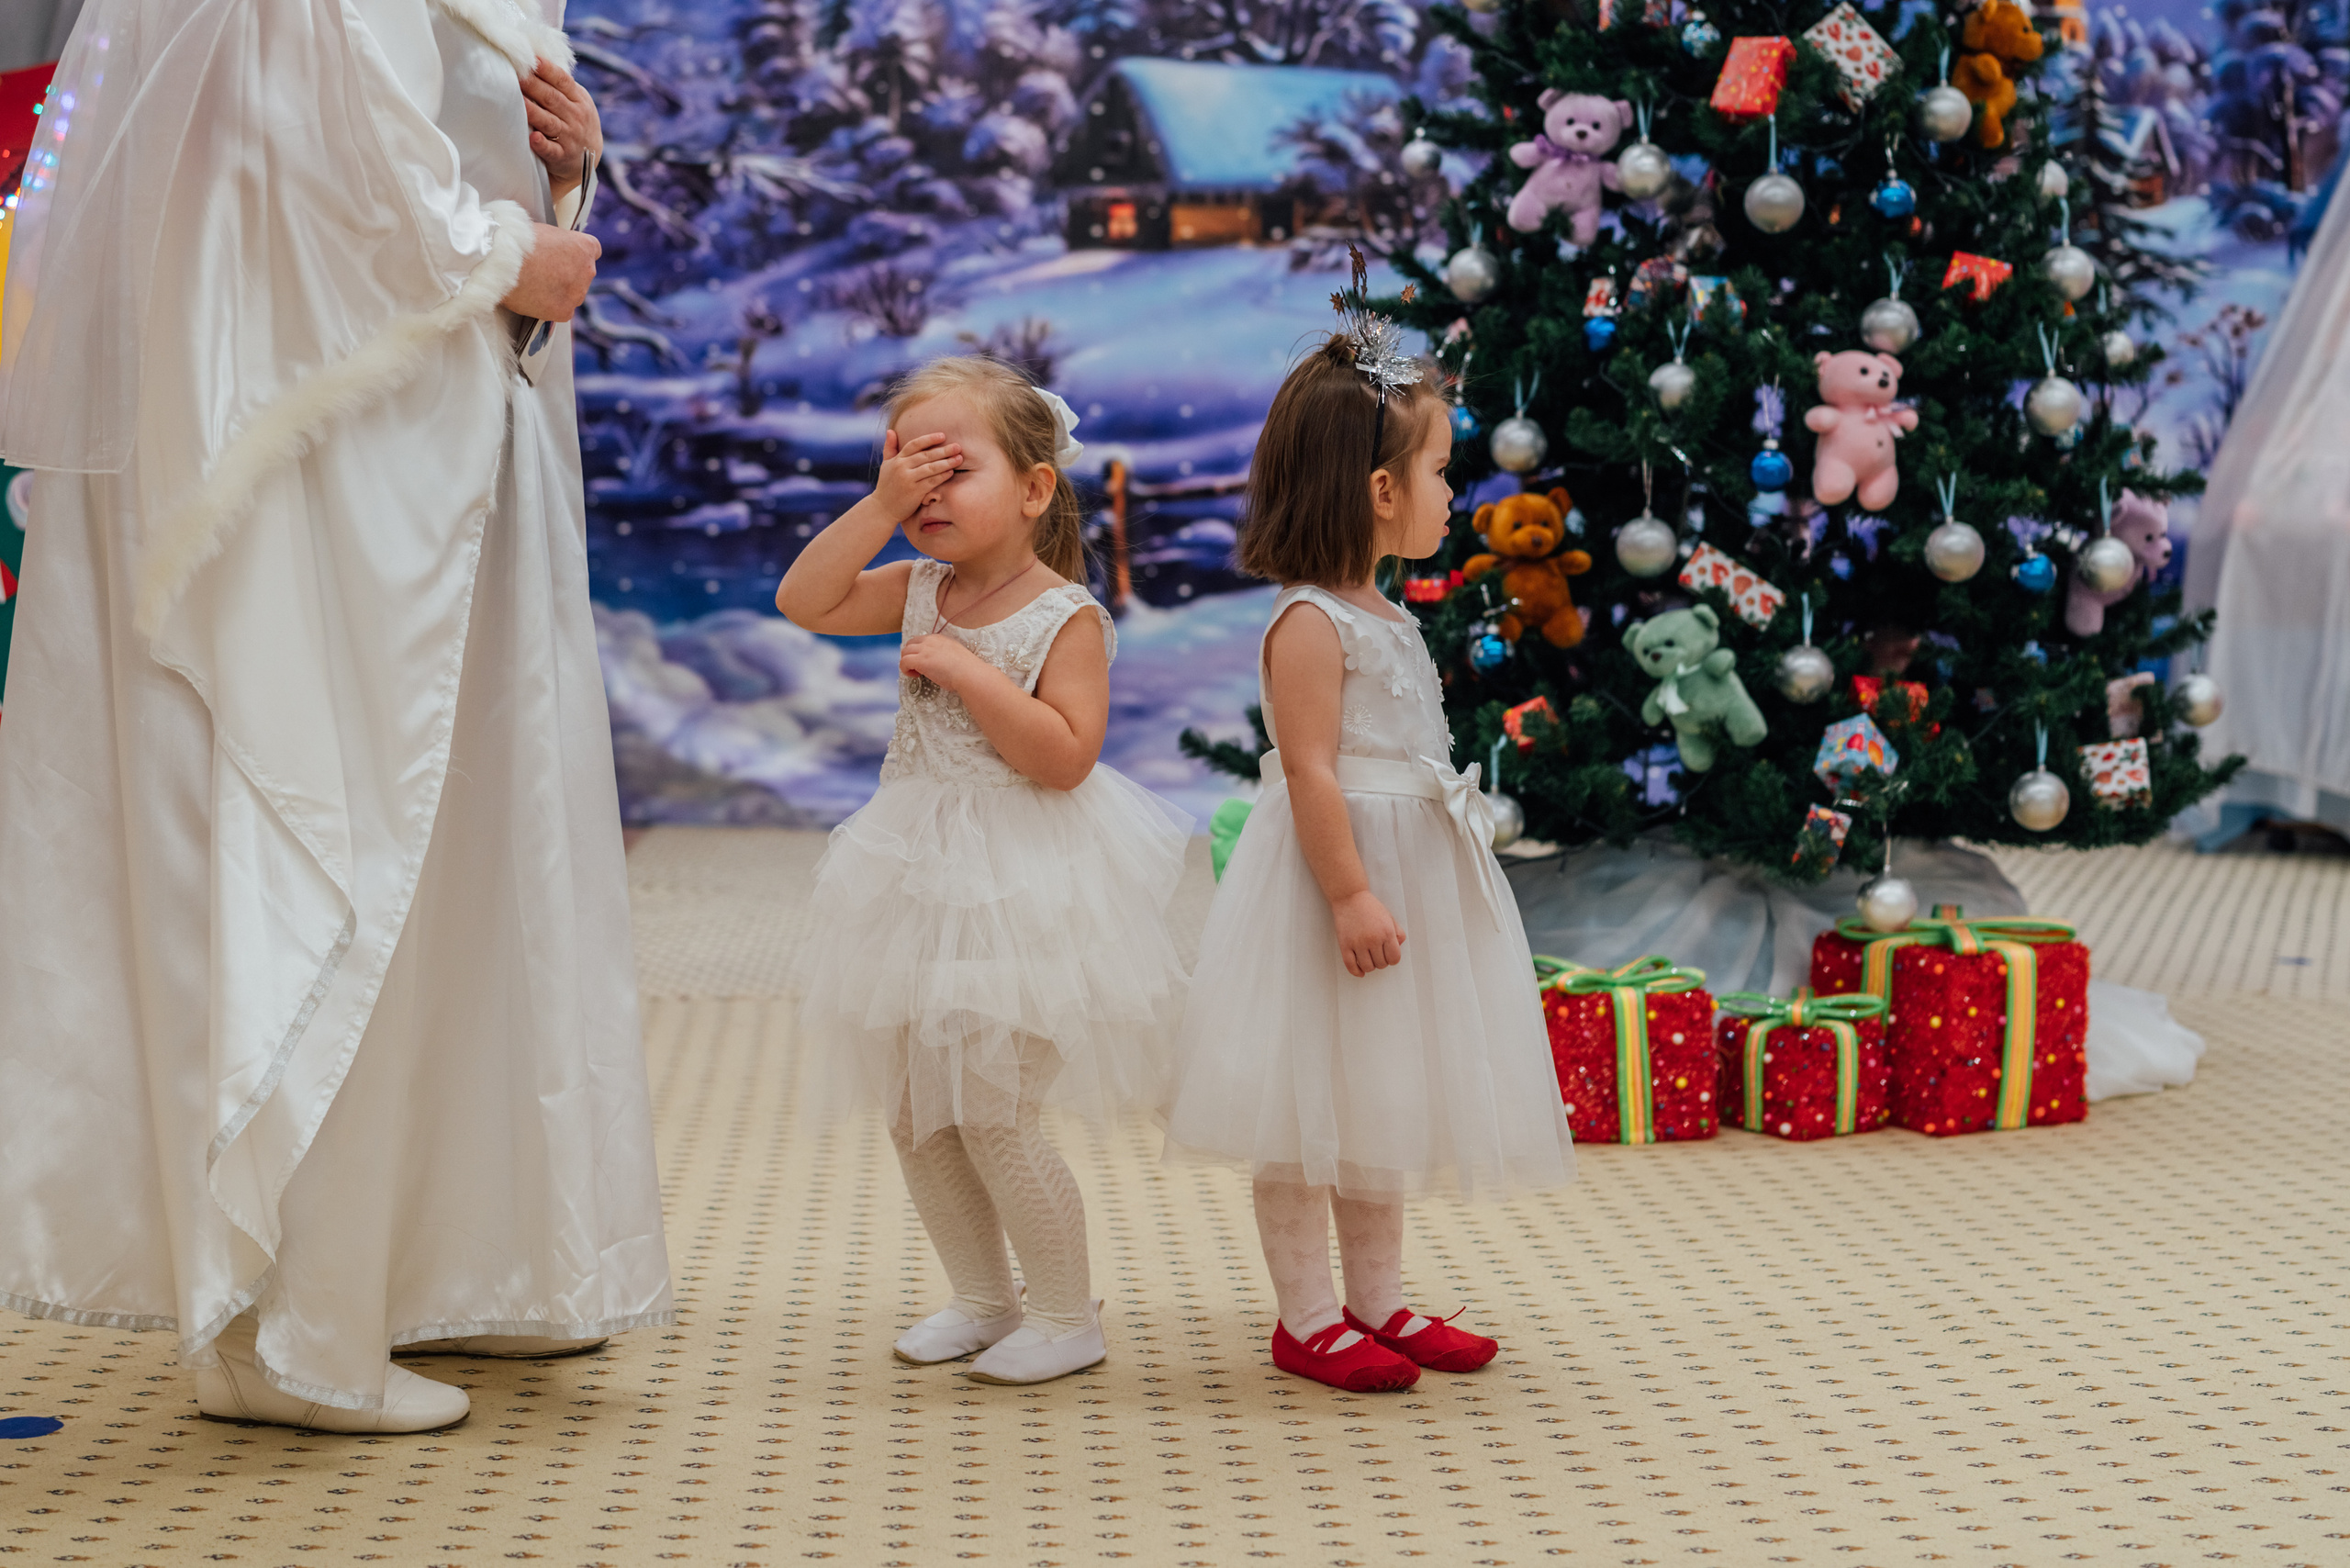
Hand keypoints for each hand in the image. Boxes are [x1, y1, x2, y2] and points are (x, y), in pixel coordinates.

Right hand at [502, 225, 600, 320]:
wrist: (502, 260)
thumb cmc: (518, 239)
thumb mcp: (545, 230)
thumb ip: (559, 243)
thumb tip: (555, 249)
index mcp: (585, 246)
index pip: (592, 252)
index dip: (576, 255)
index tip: (564, 257)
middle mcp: (588, 271)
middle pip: (582, 275)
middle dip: (567, 275)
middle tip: (544, 273)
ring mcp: (577, 293)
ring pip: (572, 295)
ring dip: (559, 292)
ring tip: (534, 285)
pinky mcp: (564, 311)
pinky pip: (561, 311)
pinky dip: (549, 307)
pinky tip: (533, 298)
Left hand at [522, 60, 601, 192]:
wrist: (588, 159)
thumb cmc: (575, 122)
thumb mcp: (578, 102)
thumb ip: (561, 86)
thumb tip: (535, 59)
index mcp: (579, 100)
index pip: (562, 81)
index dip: (547, 69)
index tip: (531, 59)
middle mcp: (576, 117)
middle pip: (552, 98)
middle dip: (533, 85)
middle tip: (515, 74)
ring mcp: (570, 137)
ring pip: (549, 122)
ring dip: (533, 111)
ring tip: (518, 101)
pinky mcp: (562, 157)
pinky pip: (551, 150)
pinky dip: (542, 145)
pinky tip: (533, 138)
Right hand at [875, 428, 961, 520]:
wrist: (882, 509)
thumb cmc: (886, 486)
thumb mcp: (885, 465)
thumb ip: (889, 447)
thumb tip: (890, 430)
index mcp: (897, 459)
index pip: (915, 444)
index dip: (929, 439)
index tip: (943, 436)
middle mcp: (902, 467)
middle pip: (926, 455)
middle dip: (943, 450)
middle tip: (958, 447)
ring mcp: (908, 480)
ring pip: (931, 468)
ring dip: (946, 463)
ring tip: (959, 458)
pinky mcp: (914, 492)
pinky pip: (931, 481)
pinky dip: (942, 476)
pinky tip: (951, 472)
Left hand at [900, 633, 989, 692]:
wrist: (969, 673)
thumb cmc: (966, 669)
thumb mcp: (954, 654)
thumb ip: (944, 654)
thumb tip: (939, 663)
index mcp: (939, 638)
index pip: (920, 640)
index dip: (918, 651)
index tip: (924, 662)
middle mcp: (930, 641)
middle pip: (909, 644)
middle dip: (910, 655)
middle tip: (917, 668)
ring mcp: (924, 650)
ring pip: (904, 652)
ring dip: (907, 663)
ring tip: (917, 673)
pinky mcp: (920, 661)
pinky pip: (903, 662)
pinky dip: (905, 670)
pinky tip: (915, 676)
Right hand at [1331, 890, 1404, 977]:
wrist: (1350, 897)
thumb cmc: (1370, 907)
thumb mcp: (1389, 917)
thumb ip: (1398, 933)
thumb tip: (1398, 947)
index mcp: (1386, 932)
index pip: (1394, 958)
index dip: (1392, 959)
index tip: (1388, 956)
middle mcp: (1373, 939)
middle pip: (1381, 964)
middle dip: (1381, 961)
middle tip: (1378, 954)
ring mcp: (1358, 943)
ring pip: (1368, 967)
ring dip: (1370, 966)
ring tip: (1369, 958)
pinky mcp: (1345, 945)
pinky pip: (1351, 966)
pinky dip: (1357, 972)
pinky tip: (1360, 971)